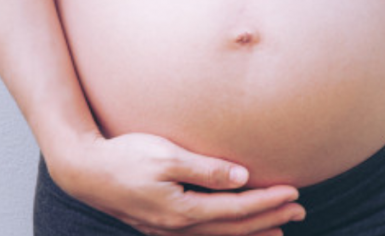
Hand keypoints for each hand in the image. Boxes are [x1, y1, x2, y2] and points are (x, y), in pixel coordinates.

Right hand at [48, 132, 305, 235]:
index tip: (294, 192)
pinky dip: (228, 235)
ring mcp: (168, 230)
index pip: (236, 208)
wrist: (83, 170)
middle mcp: (177, 227)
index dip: (268, 201)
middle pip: (234, 227)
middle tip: (301, 211)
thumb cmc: (124, 156)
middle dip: (270, 219)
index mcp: (182, 210)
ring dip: (253, 232)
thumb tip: (242, 177)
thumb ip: (205, 168)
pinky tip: (240, 232)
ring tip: (281, 229)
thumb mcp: (166, 155)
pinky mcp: (161, 226)